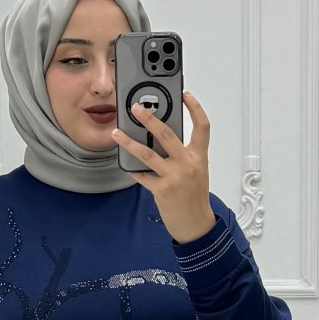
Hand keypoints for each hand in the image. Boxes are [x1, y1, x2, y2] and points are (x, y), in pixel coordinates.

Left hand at [112, 90, 215, 244]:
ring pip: (147, 154)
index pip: (202, 127)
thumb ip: (184, 154)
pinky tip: (126, 164)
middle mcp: (187, 164)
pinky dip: (134, 170)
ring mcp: (174, 177)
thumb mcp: (197, 171)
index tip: (185, 95)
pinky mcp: (162, 190)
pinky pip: (143, 176)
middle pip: (167, 134)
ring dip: (129, 142)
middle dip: (149, 118)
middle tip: (136, 108)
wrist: (196, 225)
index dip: (195, 108)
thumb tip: (162, 139)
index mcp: (199, 157)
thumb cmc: (195, 198)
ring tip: (116, 133)